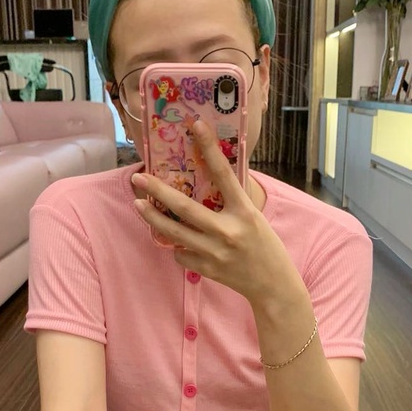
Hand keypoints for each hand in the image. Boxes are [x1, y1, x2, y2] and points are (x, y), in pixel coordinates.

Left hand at [131, 119, 298, 304]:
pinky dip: (177, 246)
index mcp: (244, 212)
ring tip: (139, 204)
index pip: (224, 174)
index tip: (195, 125)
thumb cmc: (265, 246)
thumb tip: (209, 176)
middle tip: (138, 178)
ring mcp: (215, 252)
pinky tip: (180, 241)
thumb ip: (233, 201)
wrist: (273, 285)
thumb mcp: (254, 218)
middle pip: (184, 207)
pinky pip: (181, 253)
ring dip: (152, 217)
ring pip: (173, 233)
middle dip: (157, 191)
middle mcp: (228, 231)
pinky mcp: (207, 269)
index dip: (210, 148)